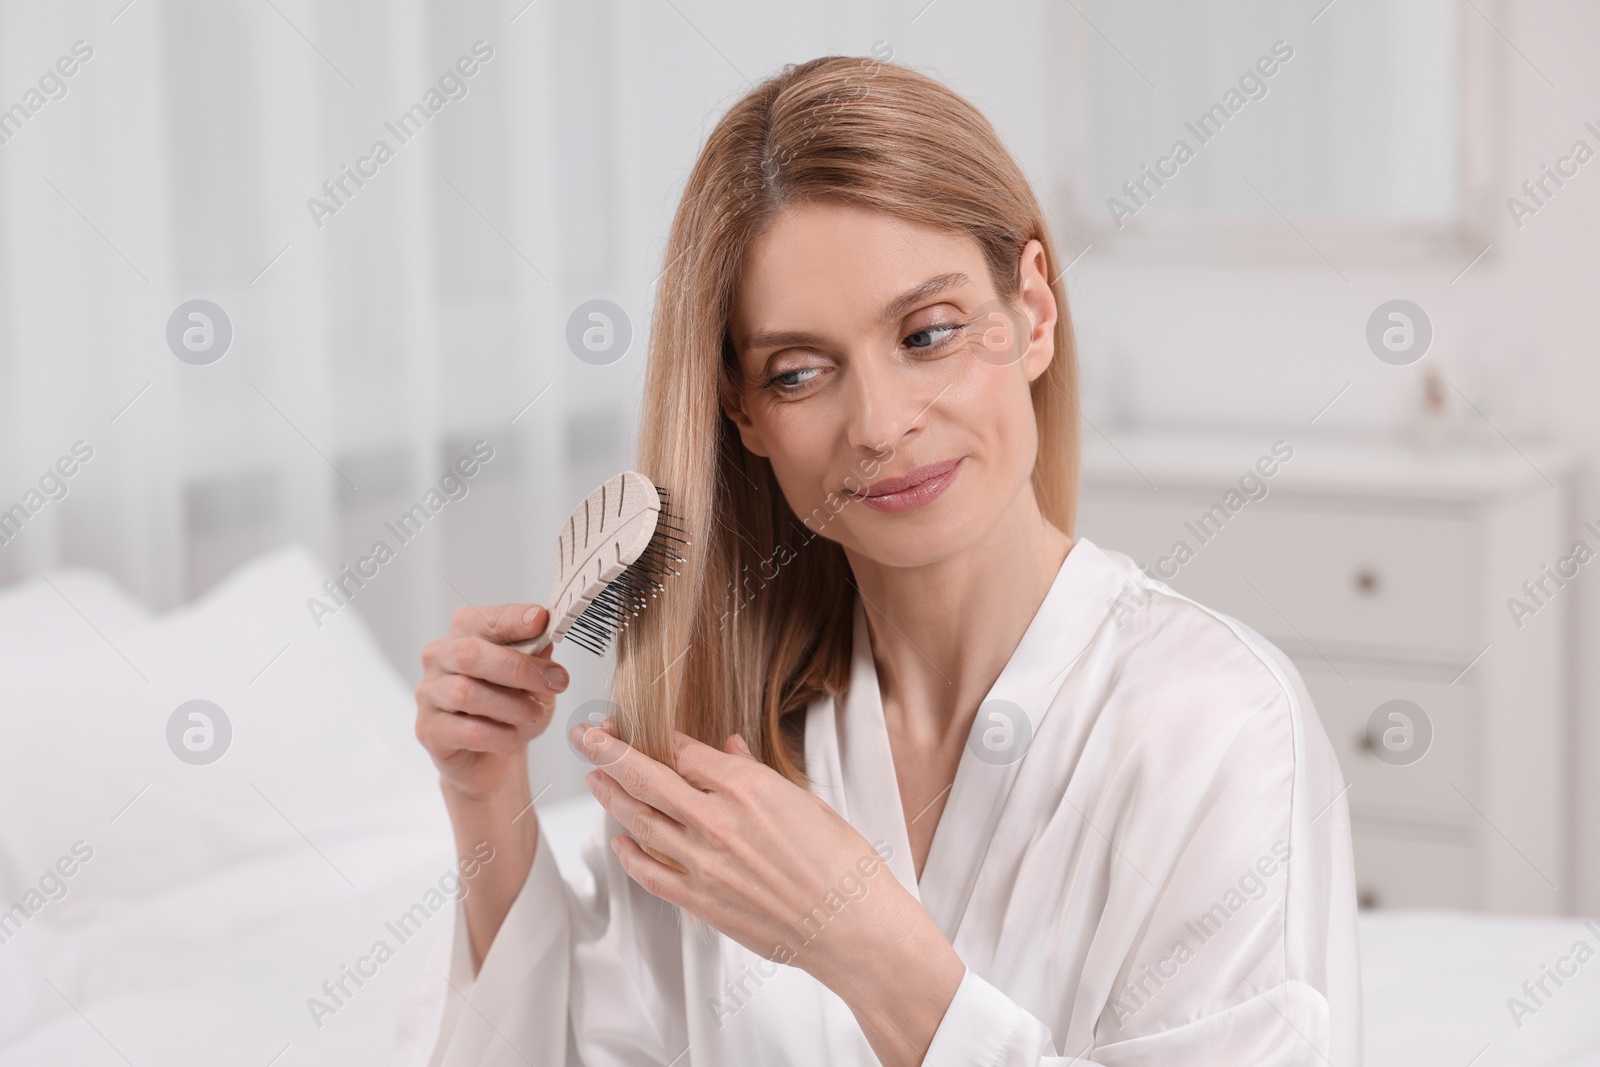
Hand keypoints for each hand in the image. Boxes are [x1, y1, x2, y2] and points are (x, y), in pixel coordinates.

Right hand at [415, 602, 569, 800]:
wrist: (494, 757)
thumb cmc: (511, 709)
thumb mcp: (534, 680)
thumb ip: (537, 657)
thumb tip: (545, 639)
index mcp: (463, 634)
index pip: (482, 619)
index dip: (512, 619)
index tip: (540, 621)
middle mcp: (439, 658)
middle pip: (469, 654)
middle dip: (518, 667)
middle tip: (555, 681)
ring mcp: (429, 694)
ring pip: (465, 693)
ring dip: (511, 705)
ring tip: (534, 713)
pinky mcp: (429, 731)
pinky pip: (465, 731)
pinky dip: (497, 735)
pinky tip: (512, 738)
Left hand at [571, 720, 908, 977]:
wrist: (853, 927)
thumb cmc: (843, 866)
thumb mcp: (805, 802)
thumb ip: (757, 774)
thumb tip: (729, 751)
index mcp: (749, 788)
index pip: (688, 753)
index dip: (669, 743)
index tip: (660, 738)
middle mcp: (718, 821)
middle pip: (646, 777)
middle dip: (609, 751)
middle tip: (587, 737)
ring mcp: (704, 863)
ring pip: (640, 820)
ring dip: (610, 795)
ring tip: (593, 777)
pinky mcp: (701, 900)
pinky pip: (651, 872)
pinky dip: (630, 854)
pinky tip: (620, 842)